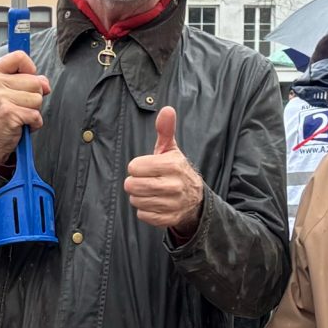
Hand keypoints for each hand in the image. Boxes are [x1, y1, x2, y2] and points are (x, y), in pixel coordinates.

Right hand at [0, 51, 46, 164]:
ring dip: (34, 110)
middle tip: (20, 105)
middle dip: (34, 96)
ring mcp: (0, 98)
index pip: (19, 57)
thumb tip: (45, 84)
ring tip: (20, 114)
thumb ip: (30, 80)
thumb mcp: (13, 91)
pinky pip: (36, 114)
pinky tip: (22, 124)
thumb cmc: (5, 113)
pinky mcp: (9, 113)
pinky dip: (34, 123)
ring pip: (37, 99)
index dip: (30, 69)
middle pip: (35, 81)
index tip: (26, 79)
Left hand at [124, 106, 203, 235]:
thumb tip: (167, 109)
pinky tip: (154, 203)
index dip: (136, 167)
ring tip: (150, 191)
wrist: (195, 198)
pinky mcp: (169, 219)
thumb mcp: (171, 149)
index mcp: (173, 165)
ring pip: (136, 201)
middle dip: (133, 183)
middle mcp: (174, 185)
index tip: (145, 167)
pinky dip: (145, 210)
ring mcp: (172, 204)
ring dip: (139, 197)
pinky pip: (143, 215)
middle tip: (143, 180)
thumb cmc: (176, 170)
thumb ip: (165, 130)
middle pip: (133, 186)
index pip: (134, 167)